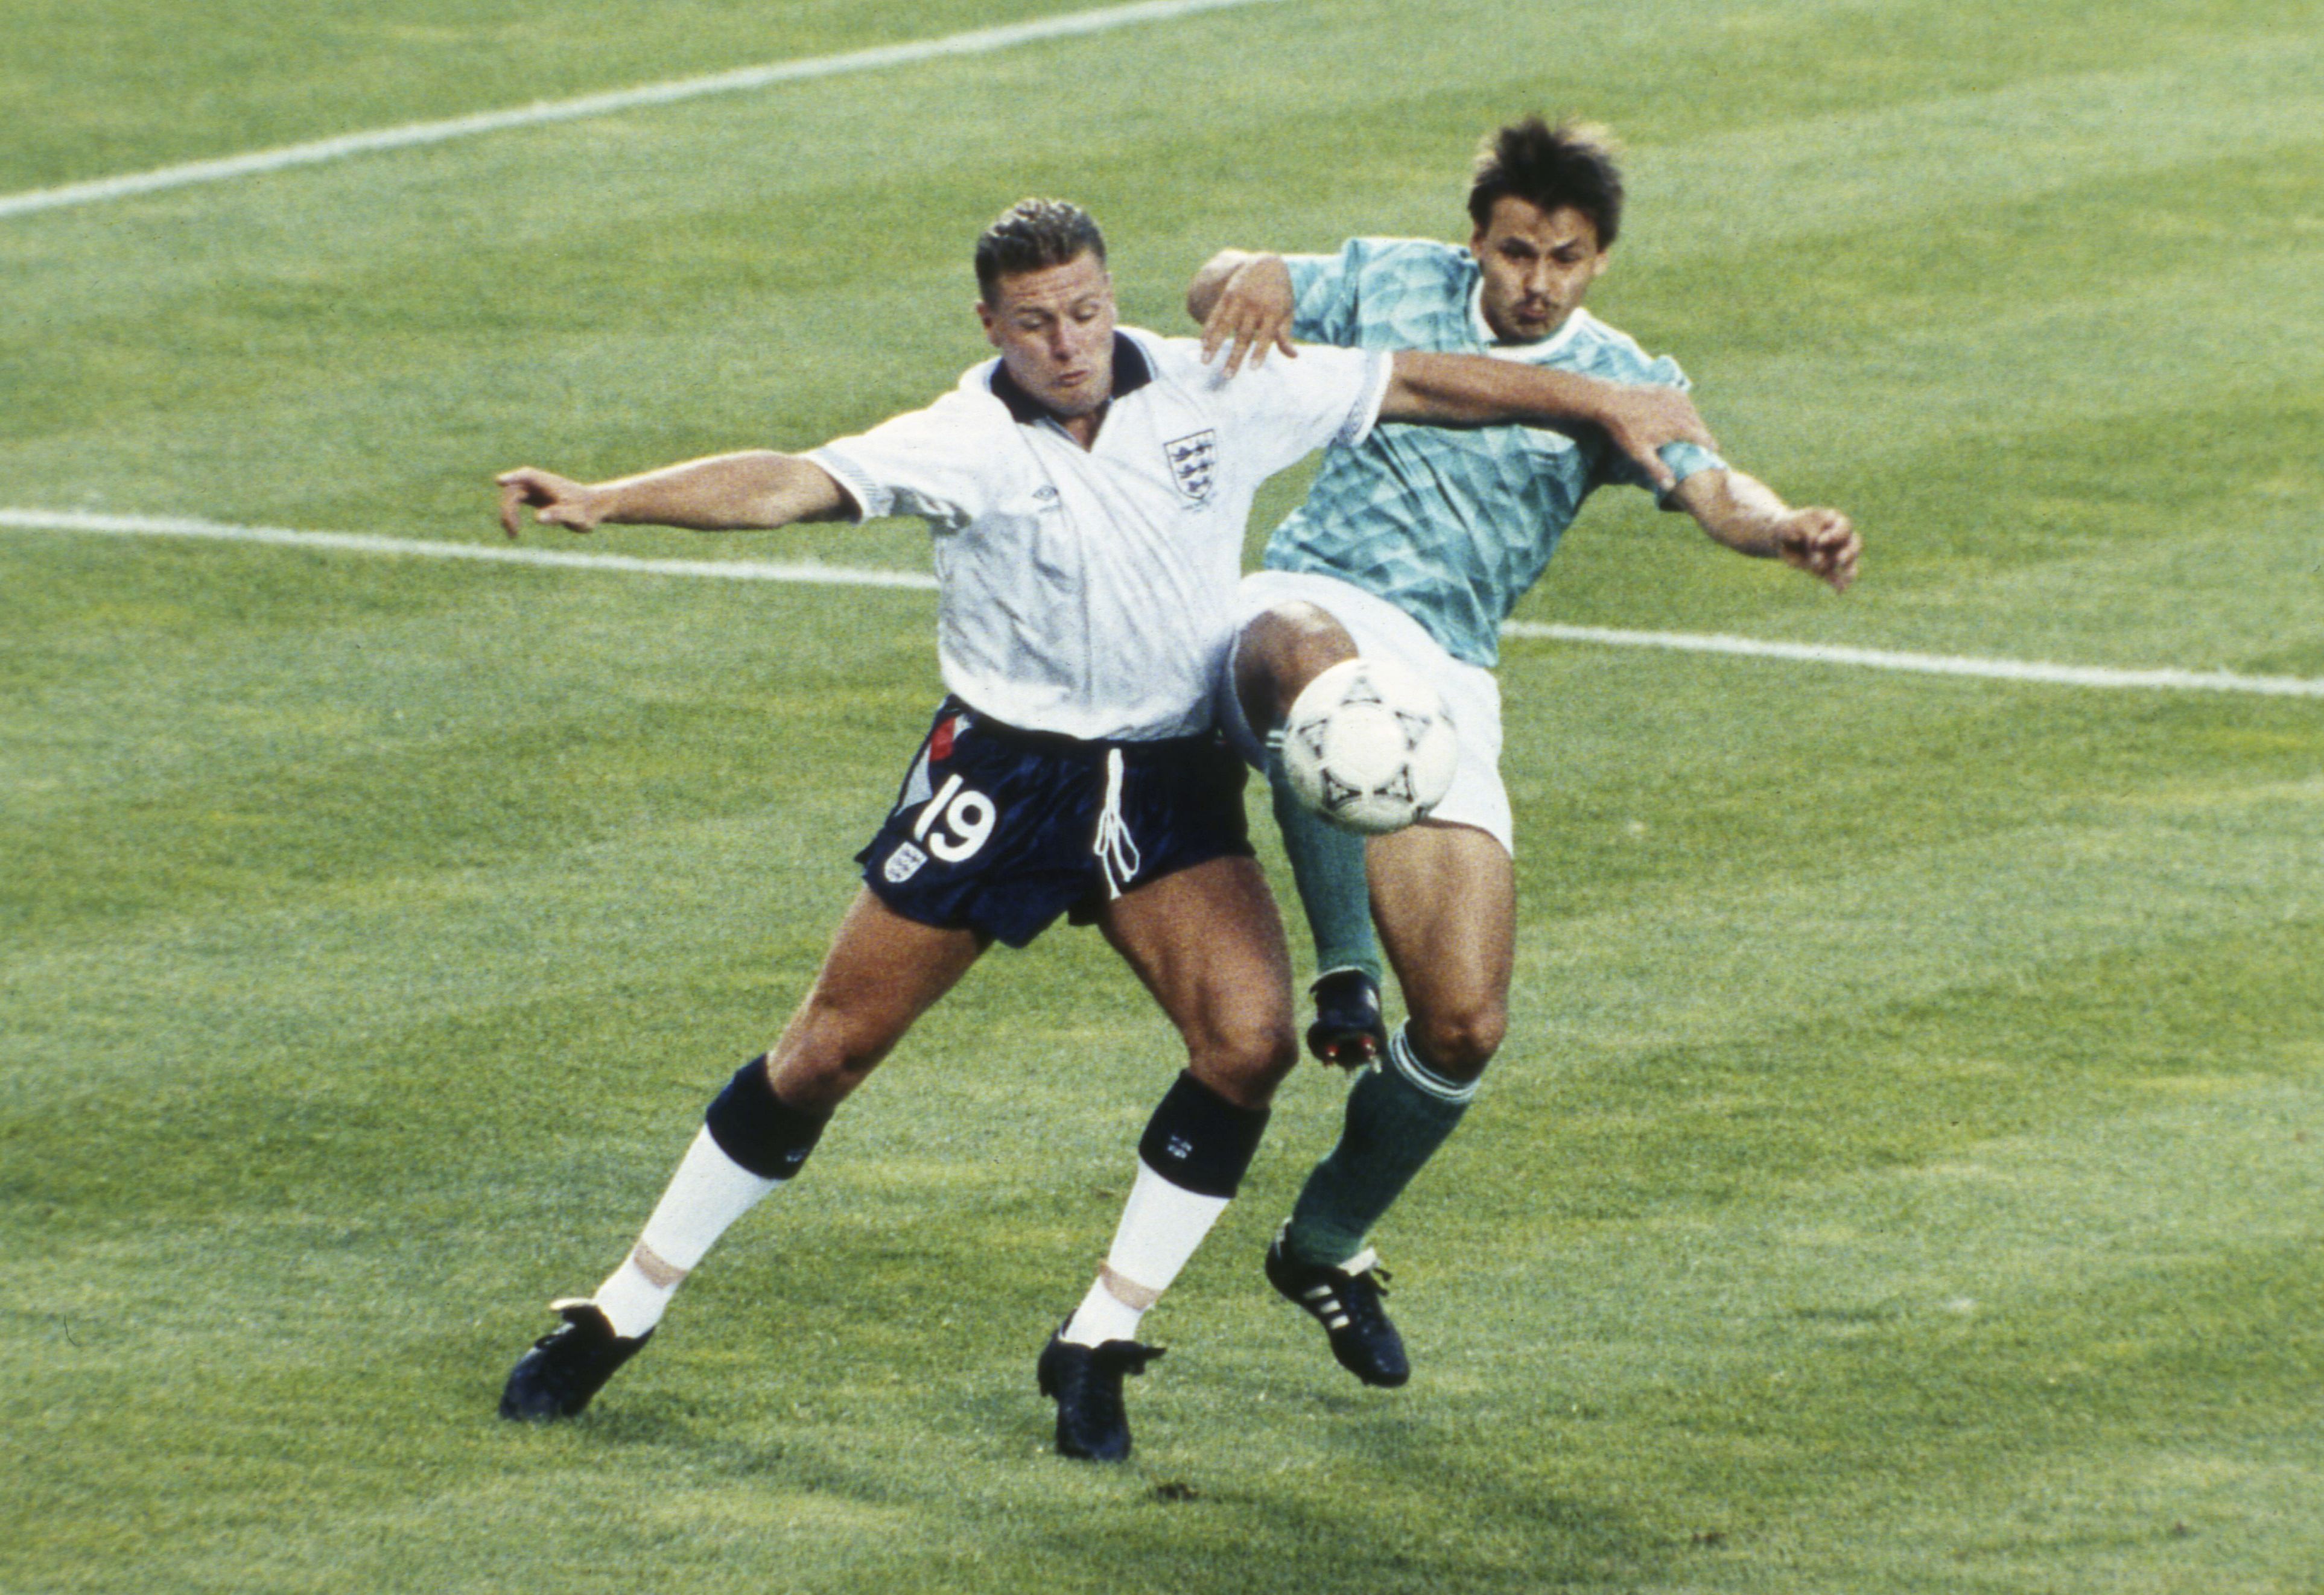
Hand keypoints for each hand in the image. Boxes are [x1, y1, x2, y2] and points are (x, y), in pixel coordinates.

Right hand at [497, 467, 602, 538]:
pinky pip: (515, 501)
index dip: (513, 478)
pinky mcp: (534, 497)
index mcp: (548, 482)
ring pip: (512, 496)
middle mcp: (538, 483)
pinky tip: (514, 531)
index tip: (499, 482)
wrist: (594, 508)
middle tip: (513, 531)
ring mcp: (534, 489)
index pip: (527, 475)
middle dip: (509, 508)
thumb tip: (538, 517)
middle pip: (514, 489)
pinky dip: (511, 514)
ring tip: (513, 534)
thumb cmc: (587, 512)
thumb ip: (558, 515)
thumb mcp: (575, 516)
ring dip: (508, 513)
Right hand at [1199, 255, 1297, 376]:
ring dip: (1214, 345)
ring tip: (1205, 362)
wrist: (1266, 263)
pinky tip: (1202, 344)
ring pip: (1225, 326)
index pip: (1266, 336)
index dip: (1259, 353)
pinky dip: (1208, 330)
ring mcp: (1240, 300)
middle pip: (1243, 336)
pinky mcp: (1228, 296)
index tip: (1252, 369)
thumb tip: (1294, 356)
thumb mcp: (1286, 311)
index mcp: (1273, 312)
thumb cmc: (1279, 294)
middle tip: (1227, 376)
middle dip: (1234, 357)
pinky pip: (1216, 315)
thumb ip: (1285, 334)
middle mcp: (1255, 306)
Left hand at [1595, 385, 1718, 493]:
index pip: (1704, 438)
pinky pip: (1682, 401)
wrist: (1612, 401)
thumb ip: (1657, 470)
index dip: (1710, 445)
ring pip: (1692, 412)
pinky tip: (1679, 416)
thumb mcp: (1640, 454)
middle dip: (1701, 434)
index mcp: (1681, 426)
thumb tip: (1671, 486)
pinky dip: (1683, 409)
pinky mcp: (1668, 389)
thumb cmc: (1626, 429)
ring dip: (1692, 421)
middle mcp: (1683, 408)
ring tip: (1691, 432)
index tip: (1714, 451)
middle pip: (1699, 424)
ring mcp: (1676, 396)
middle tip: (1702, 444)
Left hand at [1774, 507, 1859, 591]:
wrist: (1781, 537)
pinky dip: (1839, 584)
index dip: (1835, 535)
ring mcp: (1835, 554)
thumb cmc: (1791, 525)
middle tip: (1839, 560)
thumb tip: (1820, 558)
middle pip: (1855, 544)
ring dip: (1850, 569)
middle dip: (1850, 552)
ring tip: (1848, 578)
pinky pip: (1836, 578)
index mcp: (1834, 521)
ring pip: (1850, 562)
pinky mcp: (1827, 569)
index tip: (1819, 541)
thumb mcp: (1797, 524)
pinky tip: (1840, 590)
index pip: (1844, 527)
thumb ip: (1810, 535)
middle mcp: (1840, 538)